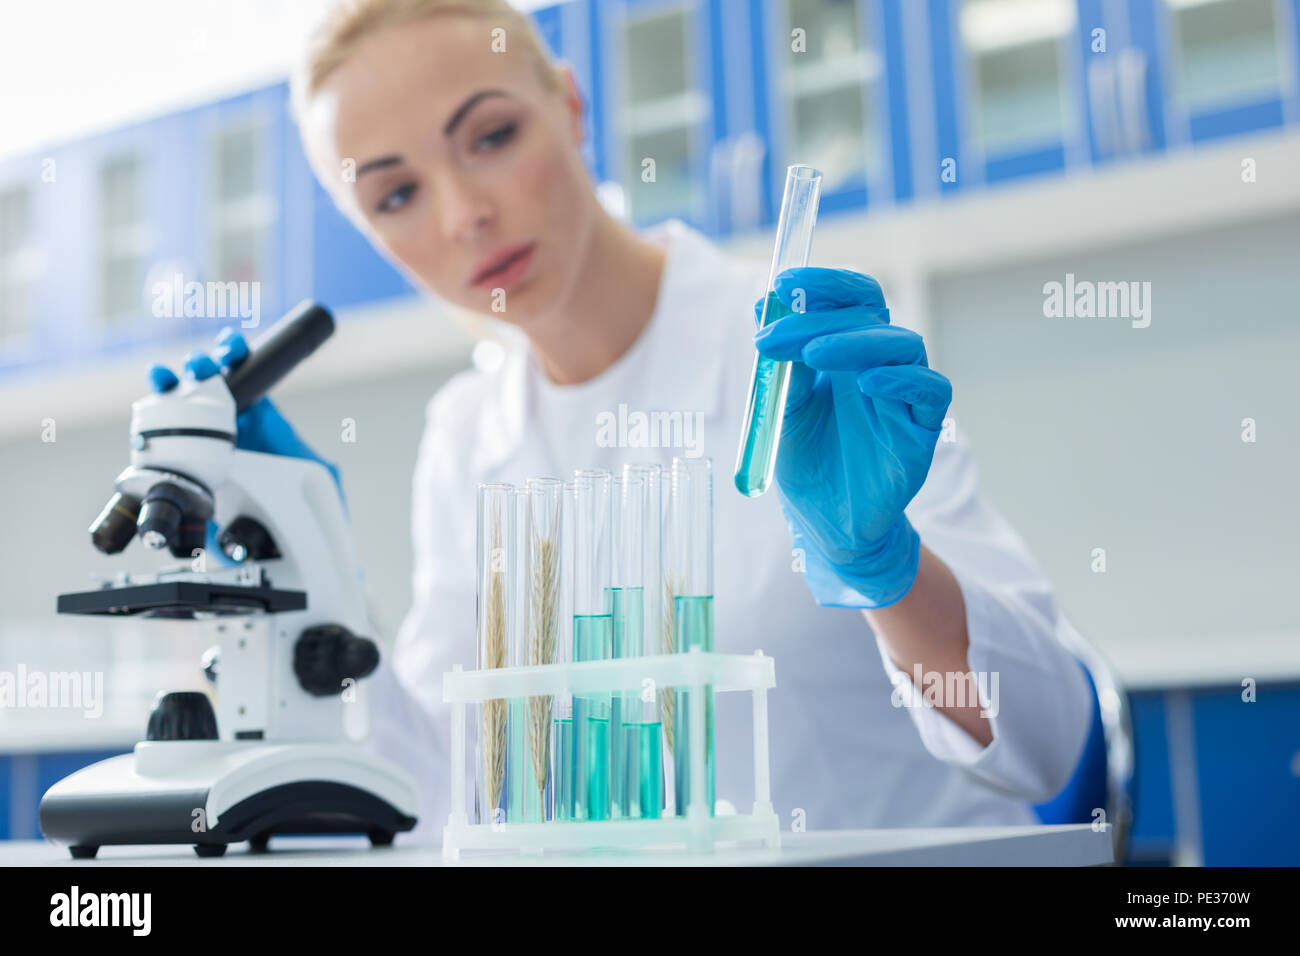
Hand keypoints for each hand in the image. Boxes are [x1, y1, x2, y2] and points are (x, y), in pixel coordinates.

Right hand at [149, 328, 345, 558]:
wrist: (283, 546)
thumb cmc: (302, 506)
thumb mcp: (318, 476)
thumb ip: (309, 457)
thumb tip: (300, 448)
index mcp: (256, 416)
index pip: (244, 376)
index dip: (233, 354)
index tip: (230, 347)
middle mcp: (226, 425)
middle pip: (205, 384)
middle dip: (199, 367)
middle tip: (200, 368)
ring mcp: (202, 444)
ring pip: (177, 406)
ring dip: (170, 386)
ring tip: (165, 379)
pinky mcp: (182, 469)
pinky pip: (159, 442)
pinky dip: (149, 424)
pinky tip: (146, 413)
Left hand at [752, 267, 950, 607]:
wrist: (826, 523)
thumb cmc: (808, 462)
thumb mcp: (781, 407)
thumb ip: (779, 361)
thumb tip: (761, 304)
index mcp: (847, 353)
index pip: (850, 299)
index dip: (824, 283)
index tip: (783, 282)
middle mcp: (879, 365)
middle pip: (871, 315)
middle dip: (820, 317)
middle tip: (775, 335)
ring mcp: (904, 395)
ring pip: (903, 345)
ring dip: (856, 341)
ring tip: (813, 354)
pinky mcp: (923, 429)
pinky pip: (930, 391)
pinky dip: (901, 379)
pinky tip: (867, 383)